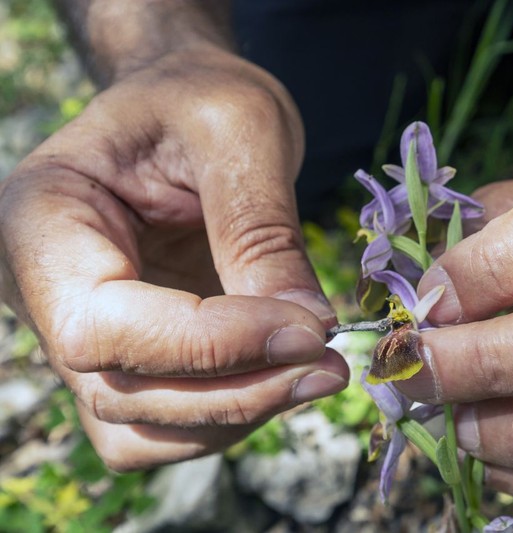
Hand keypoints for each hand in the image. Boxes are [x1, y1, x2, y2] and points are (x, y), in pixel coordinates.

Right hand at [0, 45, 347, 470]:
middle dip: (237, 392)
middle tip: (331, 365)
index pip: (101, 326)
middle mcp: (44, 293)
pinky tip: (287, 374)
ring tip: (319, 369)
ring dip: (239, 415)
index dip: (209, 344)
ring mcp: (86, 337)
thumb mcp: (240, 128)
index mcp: (42, 221)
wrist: (186, 110)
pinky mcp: (135, 360)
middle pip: (121, 392)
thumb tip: (306, 329)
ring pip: (144, 429)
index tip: (308, 330)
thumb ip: (262, 229)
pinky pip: (169, 427)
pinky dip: (232, 417)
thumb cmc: (199, 97)